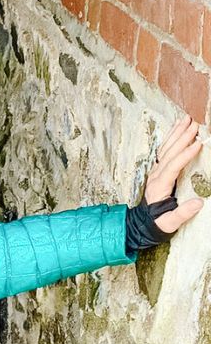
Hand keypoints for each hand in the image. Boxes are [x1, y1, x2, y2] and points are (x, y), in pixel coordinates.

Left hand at [145, 115, 205, 233]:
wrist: (143, 224)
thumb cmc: (158, 223)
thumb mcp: (169, 223)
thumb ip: (182, 214)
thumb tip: (198, 203)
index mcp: (159, 186)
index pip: (173, 166)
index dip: (186, 155)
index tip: (199, 144)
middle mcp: (156, 175)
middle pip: (169, 152)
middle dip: (182, 137)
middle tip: (194, 124)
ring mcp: (155, 171)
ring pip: (165, 148)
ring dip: (176, 133)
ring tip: (186, 119)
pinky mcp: (158, 170)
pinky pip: (164, 151)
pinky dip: (171, 138)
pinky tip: (178, 129)